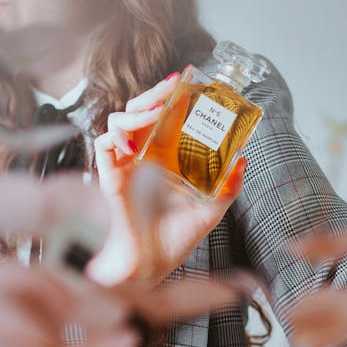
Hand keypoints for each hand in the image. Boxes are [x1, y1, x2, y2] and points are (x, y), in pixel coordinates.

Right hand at [90, 72, 246, 285]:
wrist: (152, 266)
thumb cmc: (174, 242)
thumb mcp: (208, 212)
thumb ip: (226, 188)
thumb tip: (243, 161)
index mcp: (164, 161)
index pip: (163, 118)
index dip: (171, 96)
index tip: (187, 80)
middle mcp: (142, 159)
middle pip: (139, 111)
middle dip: (153, 93)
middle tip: (172, 87)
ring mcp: (125, 167)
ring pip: (119, 121)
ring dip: (136, 111)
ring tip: (156, 111)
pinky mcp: (111, 179)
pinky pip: (103, 146)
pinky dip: (116, 136)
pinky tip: (133, 142)